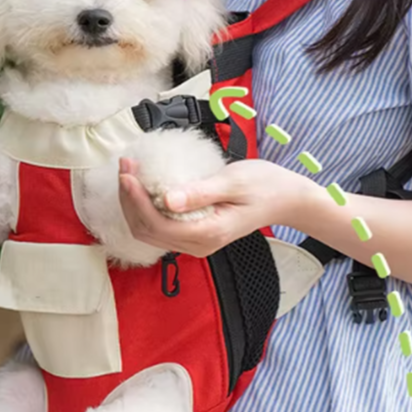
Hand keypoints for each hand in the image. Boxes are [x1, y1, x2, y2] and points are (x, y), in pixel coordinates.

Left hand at [118, 157, 320, 257]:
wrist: (286, 199)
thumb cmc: (265, 185)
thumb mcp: (233, 181)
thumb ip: (199, 192)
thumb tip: (166, 199)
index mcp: (208, 233)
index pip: (158, 224)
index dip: (136, 200)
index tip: (127, 173)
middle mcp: (198, 244)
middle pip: (147, 231)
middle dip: (129, 200)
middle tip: (125, 167)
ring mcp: (195, 243)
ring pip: (150, 232)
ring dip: (133, 204)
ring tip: (129, 173)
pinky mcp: (193, 235)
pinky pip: (160, 227)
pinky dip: (145, 208)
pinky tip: (142, 186)